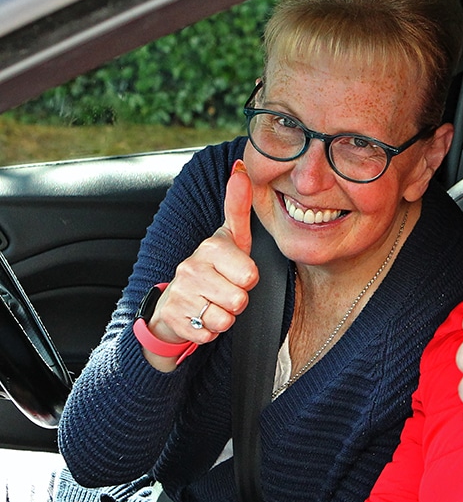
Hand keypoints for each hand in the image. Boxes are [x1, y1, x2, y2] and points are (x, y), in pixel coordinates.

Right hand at [143, 160, 258, 367]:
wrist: (175, 304)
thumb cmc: (214, 269)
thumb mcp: (232, 238)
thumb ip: (238, 206)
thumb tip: (240, 168)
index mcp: (212, 246)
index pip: (250, 274)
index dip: (248, 278)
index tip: (237, 273)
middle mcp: (191, 266)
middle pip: (240, 299)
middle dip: (238, 300)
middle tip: (225, 290)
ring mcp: (180, 292)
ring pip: (225, 318)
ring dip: (225, 317)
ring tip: (213, 303)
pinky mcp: (173, 318)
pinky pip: (209, 333)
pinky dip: (209, 331)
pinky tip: (200, 317)